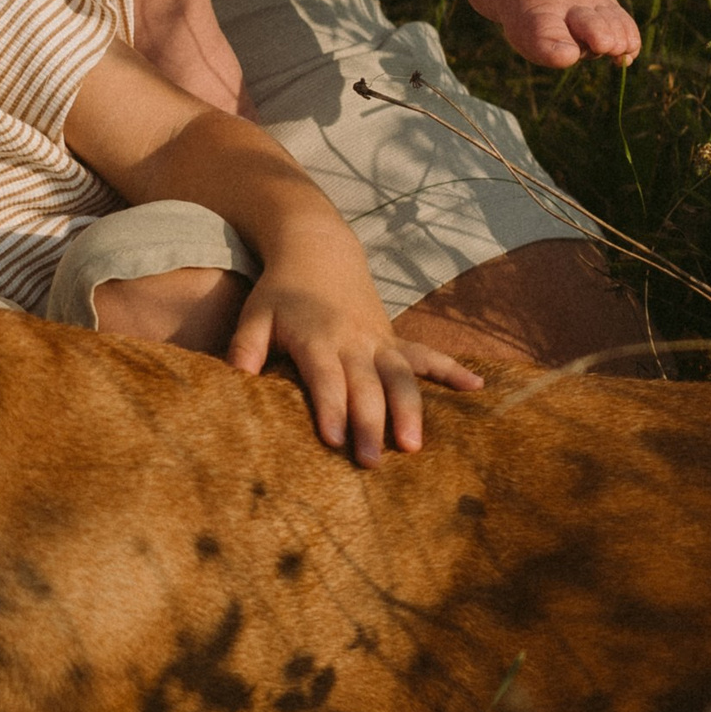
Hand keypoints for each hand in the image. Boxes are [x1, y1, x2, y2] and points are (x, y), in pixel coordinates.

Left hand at [227, 237, 482, 465]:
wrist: (317, 248)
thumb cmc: (281, 289)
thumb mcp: (255, 313)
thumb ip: (244, 347)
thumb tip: (234, 380)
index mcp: (316, 337)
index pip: (324, 378)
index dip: (330, 408)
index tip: (335, 440)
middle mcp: (352, 340)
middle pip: (365, 386)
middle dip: (370, 423)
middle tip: (372, 463)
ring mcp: (378, 339)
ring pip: (400, 376)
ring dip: (409, 410)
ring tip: (414, 446)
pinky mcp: (393, 340)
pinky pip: (426, 355)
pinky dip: (451, 370)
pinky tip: (476, 388)